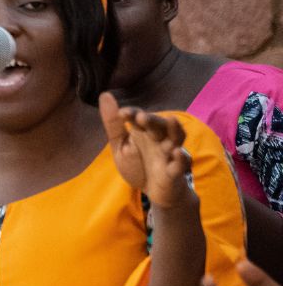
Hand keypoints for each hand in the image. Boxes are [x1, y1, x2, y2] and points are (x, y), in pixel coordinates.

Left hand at [100, 93, 192, 208]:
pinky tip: (176, 152)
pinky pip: (181, 164)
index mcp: (144, 131)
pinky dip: (181, 158)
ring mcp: (169, 154)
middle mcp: (159, 139)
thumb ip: (113, 124)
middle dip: (152, 120)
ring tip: (171, 120)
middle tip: (140, 117)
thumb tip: (105, 94)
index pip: (139, 118)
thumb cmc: (138, 164)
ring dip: (174, 130)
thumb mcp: (121, 146)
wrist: (153, 191)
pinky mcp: (175, 171)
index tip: (122, 113)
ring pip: (176, 139)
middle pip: (159, 125)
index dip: (132, 114)